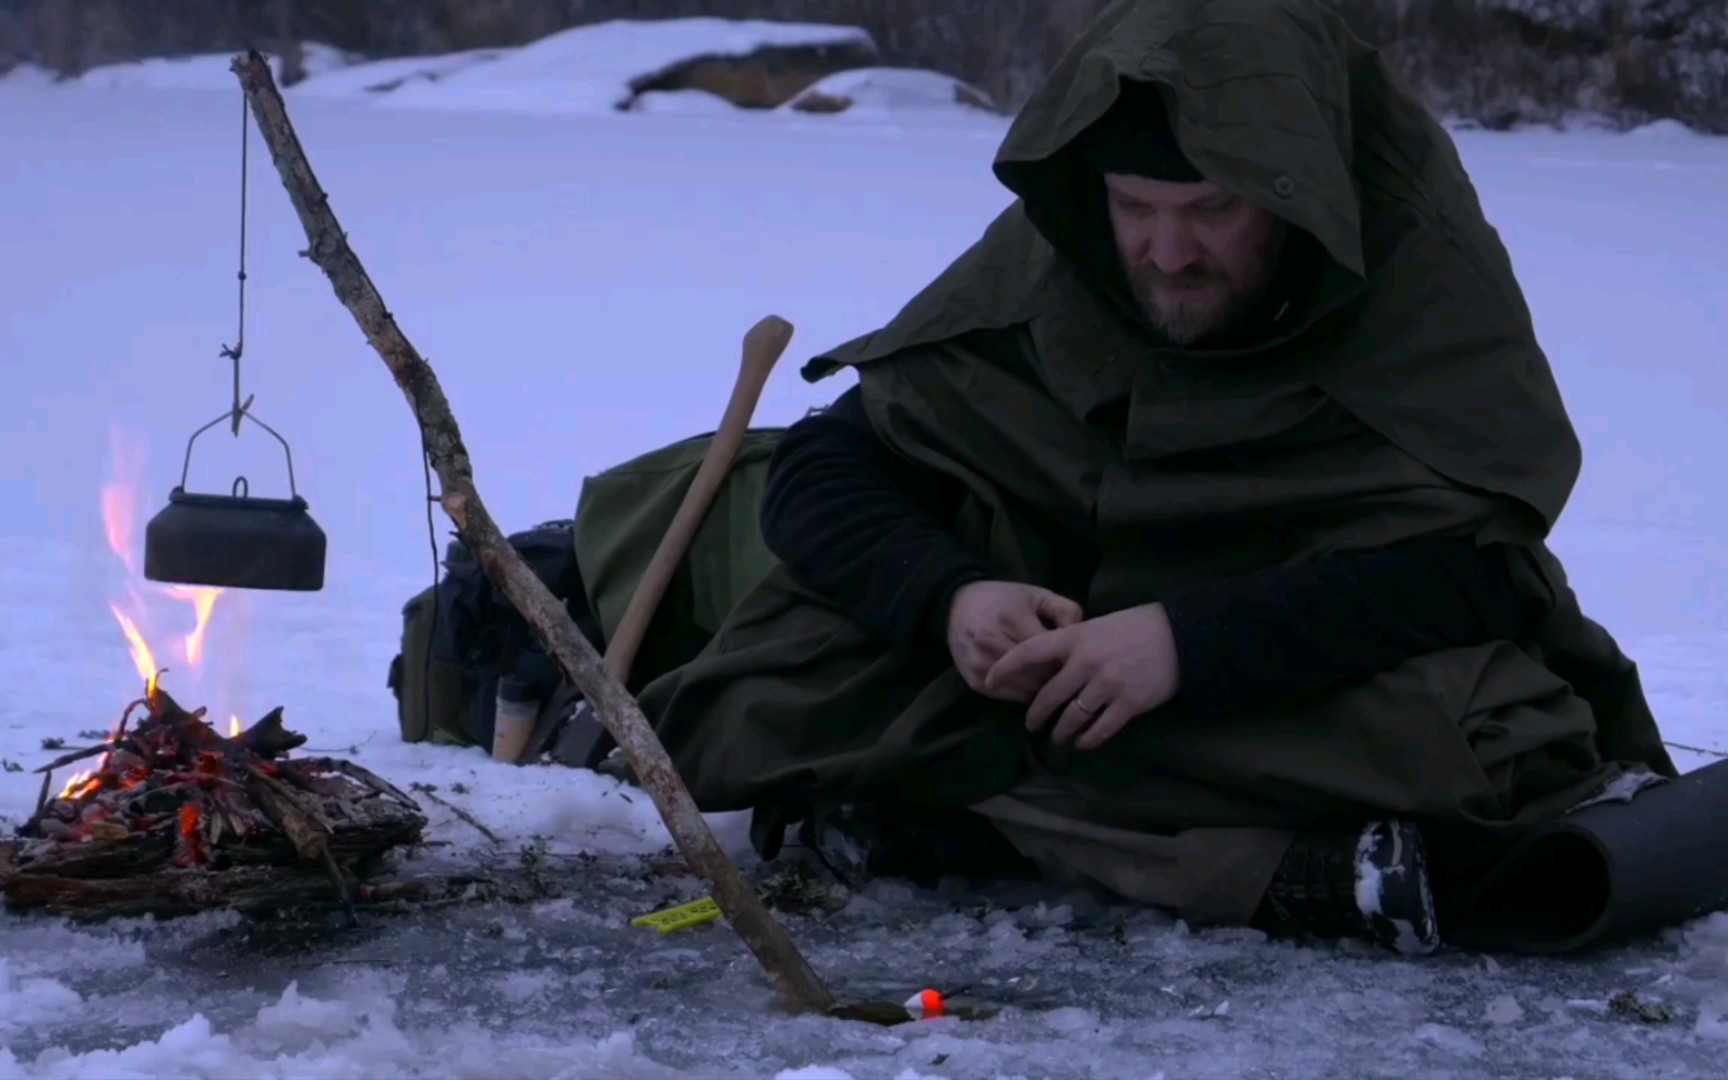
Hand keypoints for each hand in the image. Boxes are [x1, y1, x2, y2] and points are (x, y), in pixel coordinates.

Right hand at [946, 580, 1082, 699]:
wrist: (956, 607)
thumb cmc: (1002, 600)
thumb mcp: (1036, 595)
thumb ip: (1065, 610)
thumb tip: (1080, 635)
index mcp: (1013, 620)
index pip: (1051, 654)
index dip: (1068, 660)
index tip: (1076, 660)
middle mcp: (994, 644)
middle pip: (1040, 675)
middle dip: (1057, 677)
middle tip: (1066, 673)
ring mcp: (982, 666)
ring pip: (1026, 690)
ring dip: (1041, 688)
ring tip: (1048, 678)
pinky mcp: (975, 682)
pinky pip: (1010, 697)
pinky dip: (1023, 692)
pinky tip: (1029, 682)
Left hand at [982, 603, 1179, 750]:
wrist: (1180, 635)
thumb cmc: (1137, 626)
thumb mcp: (1099, 626)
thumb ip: (1074, 644)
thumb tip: (1050, 667)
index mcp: (1076, 637)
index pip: (1030, 652)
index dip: (1005, 667)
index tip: (988, 680)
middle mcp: (1086, 662)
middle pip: (1049, 695)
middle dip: (1036, 714)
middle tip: (1030, 724)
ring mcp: (1107, 685)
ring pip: (1072, 717)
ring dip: (1061, 731)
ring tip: (1058, 737)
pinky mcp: (1128, 704)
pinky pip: (1100, 730)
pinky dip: (1088, 739)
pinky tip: (1083, 742)